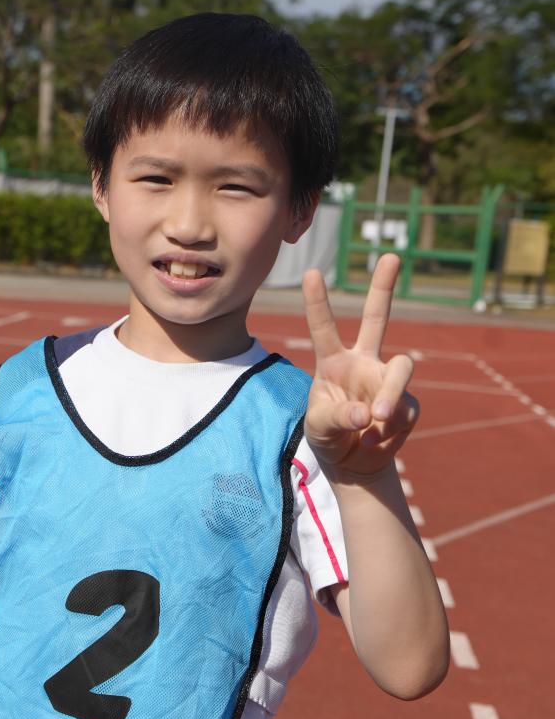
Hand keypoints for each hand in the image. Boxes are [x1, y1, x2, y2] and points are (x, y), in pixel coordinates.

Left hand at [302, 253, 418, 478]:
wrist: (351, 463)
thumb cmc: (328, 436)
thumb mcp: (318, 427)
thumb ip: (337, 417)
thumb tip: (369, 413)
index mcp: (333, 362)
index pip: (324, 328)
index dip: (318, 302)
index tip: (311, 272)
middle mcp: (363, 363)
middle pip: (377, 318)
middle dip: (384, 287)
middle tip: (390, 256)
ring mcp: (387, 381)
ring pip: (403, 367)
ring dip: (392, 393)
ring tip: (379, 417)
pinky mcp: (406, 406)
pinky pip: (405, 410)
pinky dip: (389, 430)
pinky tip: (372, 441)